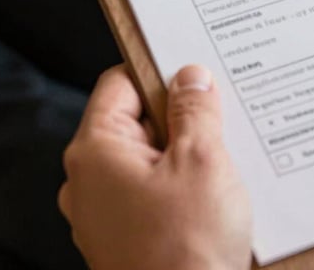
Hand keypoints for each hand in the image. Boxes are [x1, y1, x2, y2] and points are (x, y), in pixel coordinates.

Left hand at [58, 65, 251, 269]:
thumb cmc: (187, 250)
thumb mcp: (201, 159)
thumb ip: (195, 109)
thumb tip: (191, 77)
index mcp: (96, 151)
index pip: (120, 83)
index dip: (158, 69)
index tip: (192, 65)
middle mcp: (90, 180)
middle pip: (136, 119)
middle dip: (179, 113)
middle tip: (219, 111)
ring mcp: (106, 212)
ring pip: (149, 156)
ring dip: (185, 148)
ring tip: (223, 151)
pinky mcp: (127, 236)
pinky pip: (152, 189)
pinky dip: (180, 180)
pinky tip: (215, 187)